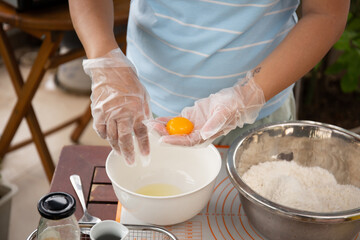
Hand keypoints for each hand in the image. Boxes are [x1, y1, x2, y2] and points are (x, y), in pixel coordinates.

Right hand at [83, 48, 151, 164]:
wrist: (110, 68)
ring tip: (121, 154)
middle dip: (128, 153)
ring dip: (116, 147)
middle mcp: (121, 113)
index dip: (144, 147)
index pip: (141, 133)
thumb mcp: (143, 96)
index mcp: (135, 109)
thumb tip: (147, 128)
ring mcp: (107, 113)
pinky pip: (100, 129)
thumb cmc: (129, 82)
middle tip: (131, 162)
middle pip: (125, 138)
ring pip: (111, 136)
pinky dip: (105, 136)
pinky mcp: (97, 111)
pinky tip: (109, 140)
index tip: (145, 157)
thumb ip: (144, 113)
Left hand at [146, 72, 264, 145]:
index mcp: (205, 137)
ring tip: (149, 123)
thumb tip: (204, 134)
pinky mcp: (190, 118)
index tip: (162, 139)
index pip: (187, 142)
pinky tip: (156, 118)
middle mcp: (197, 134)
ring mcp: (192, 126)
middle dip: (163, 133)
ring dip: (162, 127)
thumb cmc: (232, 107)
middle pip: (177, 137)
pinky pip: (175, 121)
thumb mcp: (224, 113)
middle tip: (150, 127)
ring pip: (174, 129)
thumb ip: (214, 124)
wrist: (235, 99)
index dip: (174, 141)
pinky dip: (166, 120)